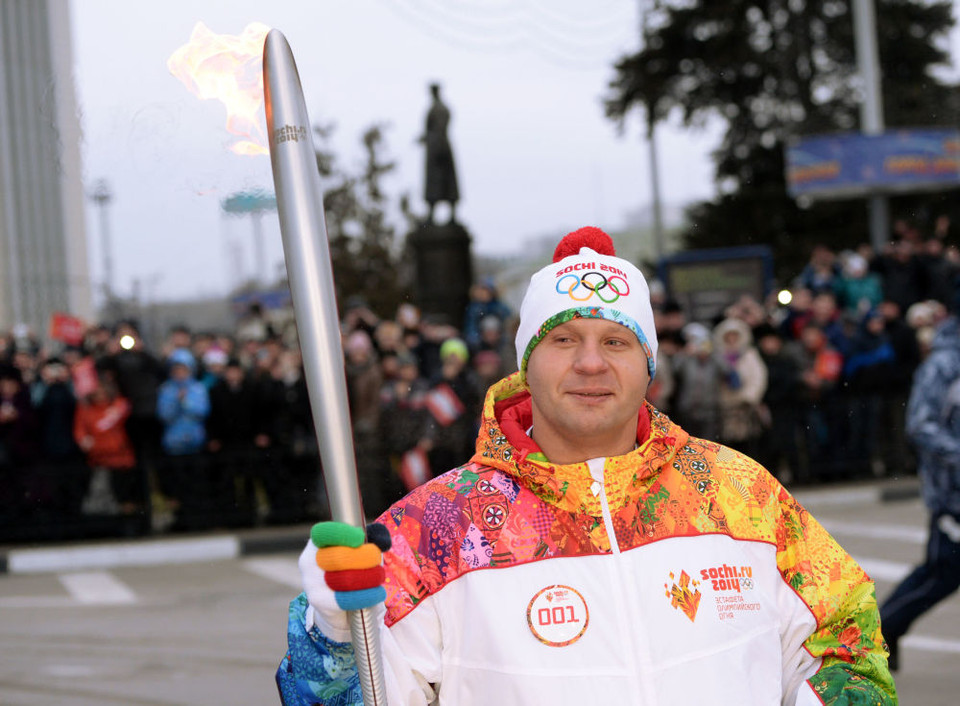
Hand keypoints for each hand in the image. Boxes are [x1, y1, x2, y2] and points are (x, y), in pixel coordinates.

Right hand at [299, 521, 391, 640]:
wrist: (334, 602)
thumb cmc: (349, 567)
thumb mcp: (357, 549)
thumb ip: (370, 538)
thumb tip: (383, 539)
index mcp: (317, 543)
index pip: (323, 533)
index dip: (343, 534)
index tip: (360, 538)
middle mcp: (310, 562)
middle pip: (339, 557)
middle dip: (365, 557)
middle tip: (376, 559)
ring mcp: (312, 583)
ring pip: (345, 579)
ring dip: (369, 577)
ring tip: (378, 576)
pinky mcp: (319, 602)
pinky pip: (345, 599)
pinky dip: (366, 596)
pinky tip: (378, 593)